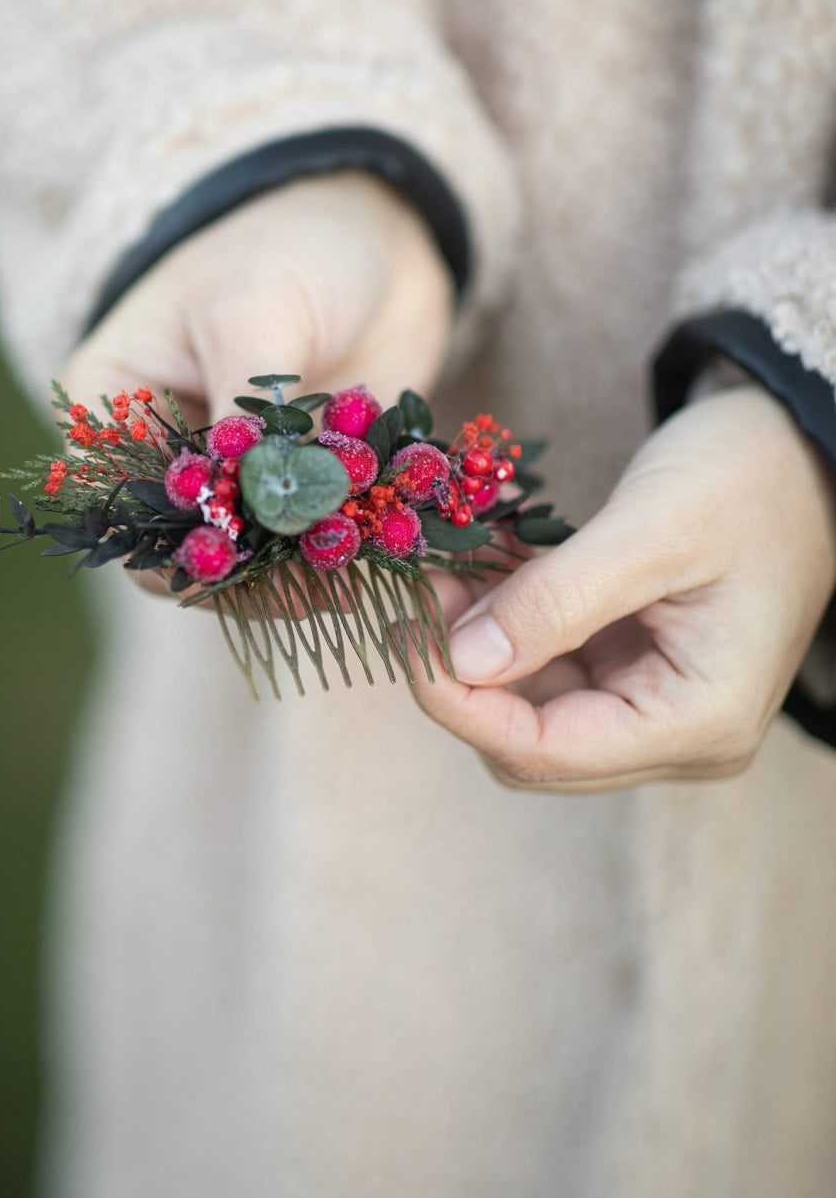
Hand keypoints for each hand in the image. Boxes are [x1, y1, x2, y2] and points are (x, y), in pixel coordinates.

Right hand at [62, 170, 451, 598]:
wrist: (377, 234)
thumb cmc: (289, 244)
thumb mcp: (255, 311)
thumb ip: (250, 415)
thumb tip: (256, 509)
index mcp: (114, 407)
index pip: (122, 507)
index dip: (174, 545)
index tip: (244, 557)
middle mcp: (163, 457)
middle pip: (185, 550)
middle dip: (250, 575)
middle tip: (321, 586)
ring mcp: (234, 481)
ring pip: (253, 562)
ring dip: (305, 575)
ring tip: (364, 575)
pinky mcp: (300, 494)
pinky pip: (312, 547)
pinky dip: (346, 556)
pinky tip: (389, 559)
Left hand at [412, 385, 835, 791]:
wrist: (803, 446)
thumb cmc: (749, 479)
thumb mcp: (649, 529)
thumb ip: (555, 599)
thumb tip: (457, 662)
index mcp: (699, 720)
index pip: (545, 752)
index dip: (458, 703)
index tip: (402, 634)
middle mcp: (678, 735)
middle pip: (531, 743)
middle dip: (461, 672)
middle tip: (415, 590)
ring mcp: (656, 706)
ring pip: (528, 707)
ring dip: (474, 645)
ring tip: (436, 570)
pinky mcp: (635, 670)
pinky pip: (547, 666)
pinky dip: (504, 624)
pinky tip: (473, 571)